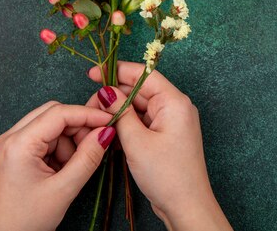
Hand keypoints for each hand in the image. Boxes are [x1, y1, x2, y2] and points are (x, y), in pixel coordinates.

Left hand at [0, 102, 114, 230]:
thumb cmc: (24, 222)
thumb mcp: (63, 190)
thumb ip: (88, 157)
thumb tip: (106, 132)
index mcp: (17, 144)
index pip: (59, 113)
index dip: (88, 114)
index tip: (110, 121)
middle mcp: (9, 138)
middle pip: (53, 114)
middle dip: (77, 128)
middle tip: (94, 145)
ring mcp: (9, 145)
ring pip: (50, 126)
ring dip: (68, 141)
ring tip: (71, 168)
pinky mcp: (13, 153)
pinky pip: (43, 138)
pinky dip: (58, 148)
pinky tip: (61, 169)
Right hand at [87, 62, 231, 230]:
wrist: (186, 205)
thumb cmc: (166, 174)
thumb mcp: (136, 142)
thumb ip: (120, 114)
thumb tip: (106, 92)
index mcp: (174, 101)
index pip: (144, 75)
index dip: (117, 71)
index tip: (93, 72)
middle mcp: (176, 106)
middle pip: (140, 90)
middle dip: (115, 94)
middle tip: (89, 103)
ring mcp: (172, 120)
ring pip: (140, 106)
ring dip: (119, 110)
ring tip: (96, 117)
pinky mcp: (167, 134)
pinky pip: (144, 120)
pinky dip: (128, 122)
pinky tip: (110, 129)